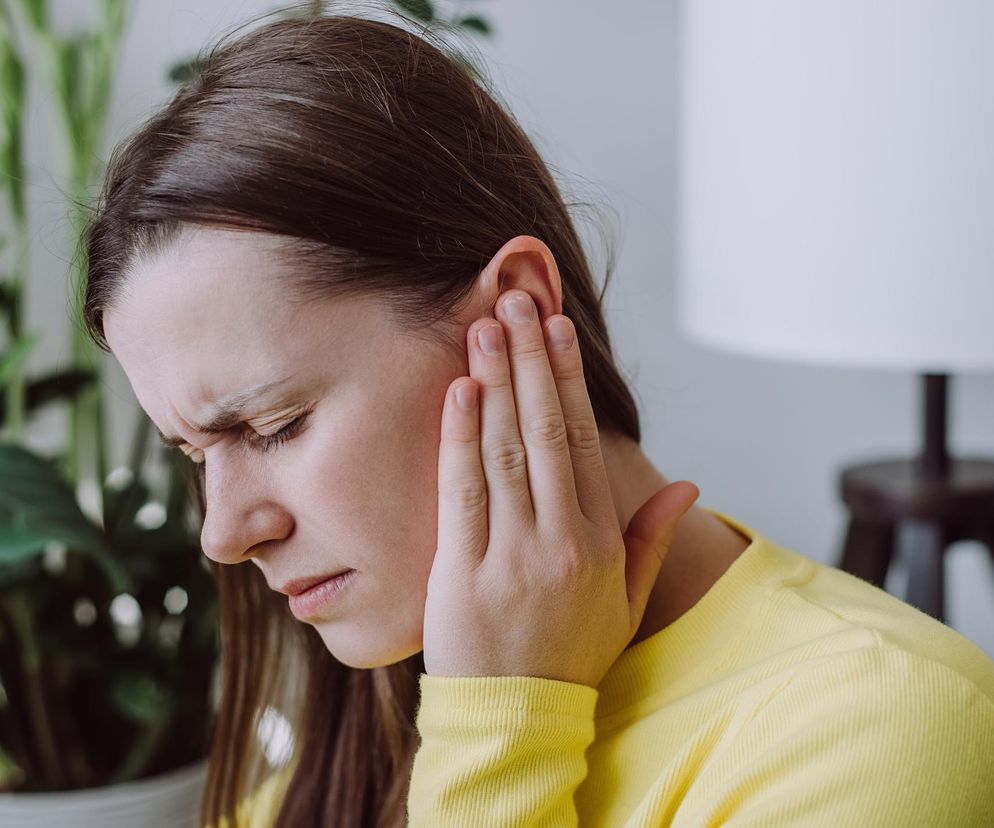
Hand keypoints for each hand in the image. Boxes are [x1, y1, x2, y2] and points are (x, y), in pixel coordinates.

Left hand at [423, 289, 699, 687]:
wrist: (517, 719)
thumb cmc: (572, 653)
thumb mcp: (627, 600)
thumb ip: (653, 537)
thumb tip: (689, 483)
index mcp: (599, 542)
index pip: (586, 443)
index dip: (571, 381)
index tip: (558, 330)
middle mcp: (559, 541)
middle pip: (545, 432)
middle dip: (530, 360)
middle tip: (517, 301)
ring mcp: (509, 555)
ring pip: (505, 451)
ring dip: (496, 383)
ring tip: (484, 328)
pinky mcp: (460, 572)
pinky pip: (461, 491)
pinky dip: (459, 437)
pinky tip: (459, 391)